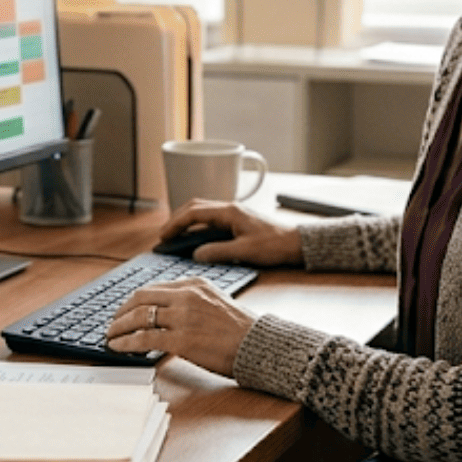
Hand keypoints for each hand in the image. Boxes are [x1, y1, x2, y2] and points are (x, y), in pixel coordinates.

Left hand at [104, 278, 258, 375]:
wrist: (261, 346)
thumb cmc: (241, 330)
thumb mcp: (215, 301)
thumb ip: (190, 300)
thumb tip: (164, 312)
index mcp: (194, 284)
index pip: (153, 288)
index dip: (133, 301)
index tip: (124, 310)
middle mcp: (186, 296)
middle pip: (140, 299)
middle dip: (120, 312)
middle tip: (112, 323)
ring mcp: (183, 317)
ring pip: (138, 317)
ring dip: (119, 327)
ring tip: (111, 336)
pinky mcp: (182, 339)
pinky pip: (144, 338)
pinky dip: (126, 342)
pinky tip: (119, 347)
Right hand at [159, 199, 304, 265]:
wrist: (298, 244)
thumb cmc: (275, 246)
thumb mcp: (245, 252)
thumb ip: (218, 252)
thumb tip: (196, 254)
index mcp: (229, 212)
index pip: (193, 213)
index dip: (175, 224)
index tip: (163, 236)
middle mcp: (229, 208)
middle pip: (194, 207)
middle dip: (176, 219)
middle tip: (164, 235)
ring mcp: (233, 213)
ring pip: (201, 211)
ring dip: (186, 220)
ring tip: (175, 235)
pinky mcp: (237, 220)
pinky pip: (210, 218)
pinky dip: (197, 225)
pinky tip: (194, 236)